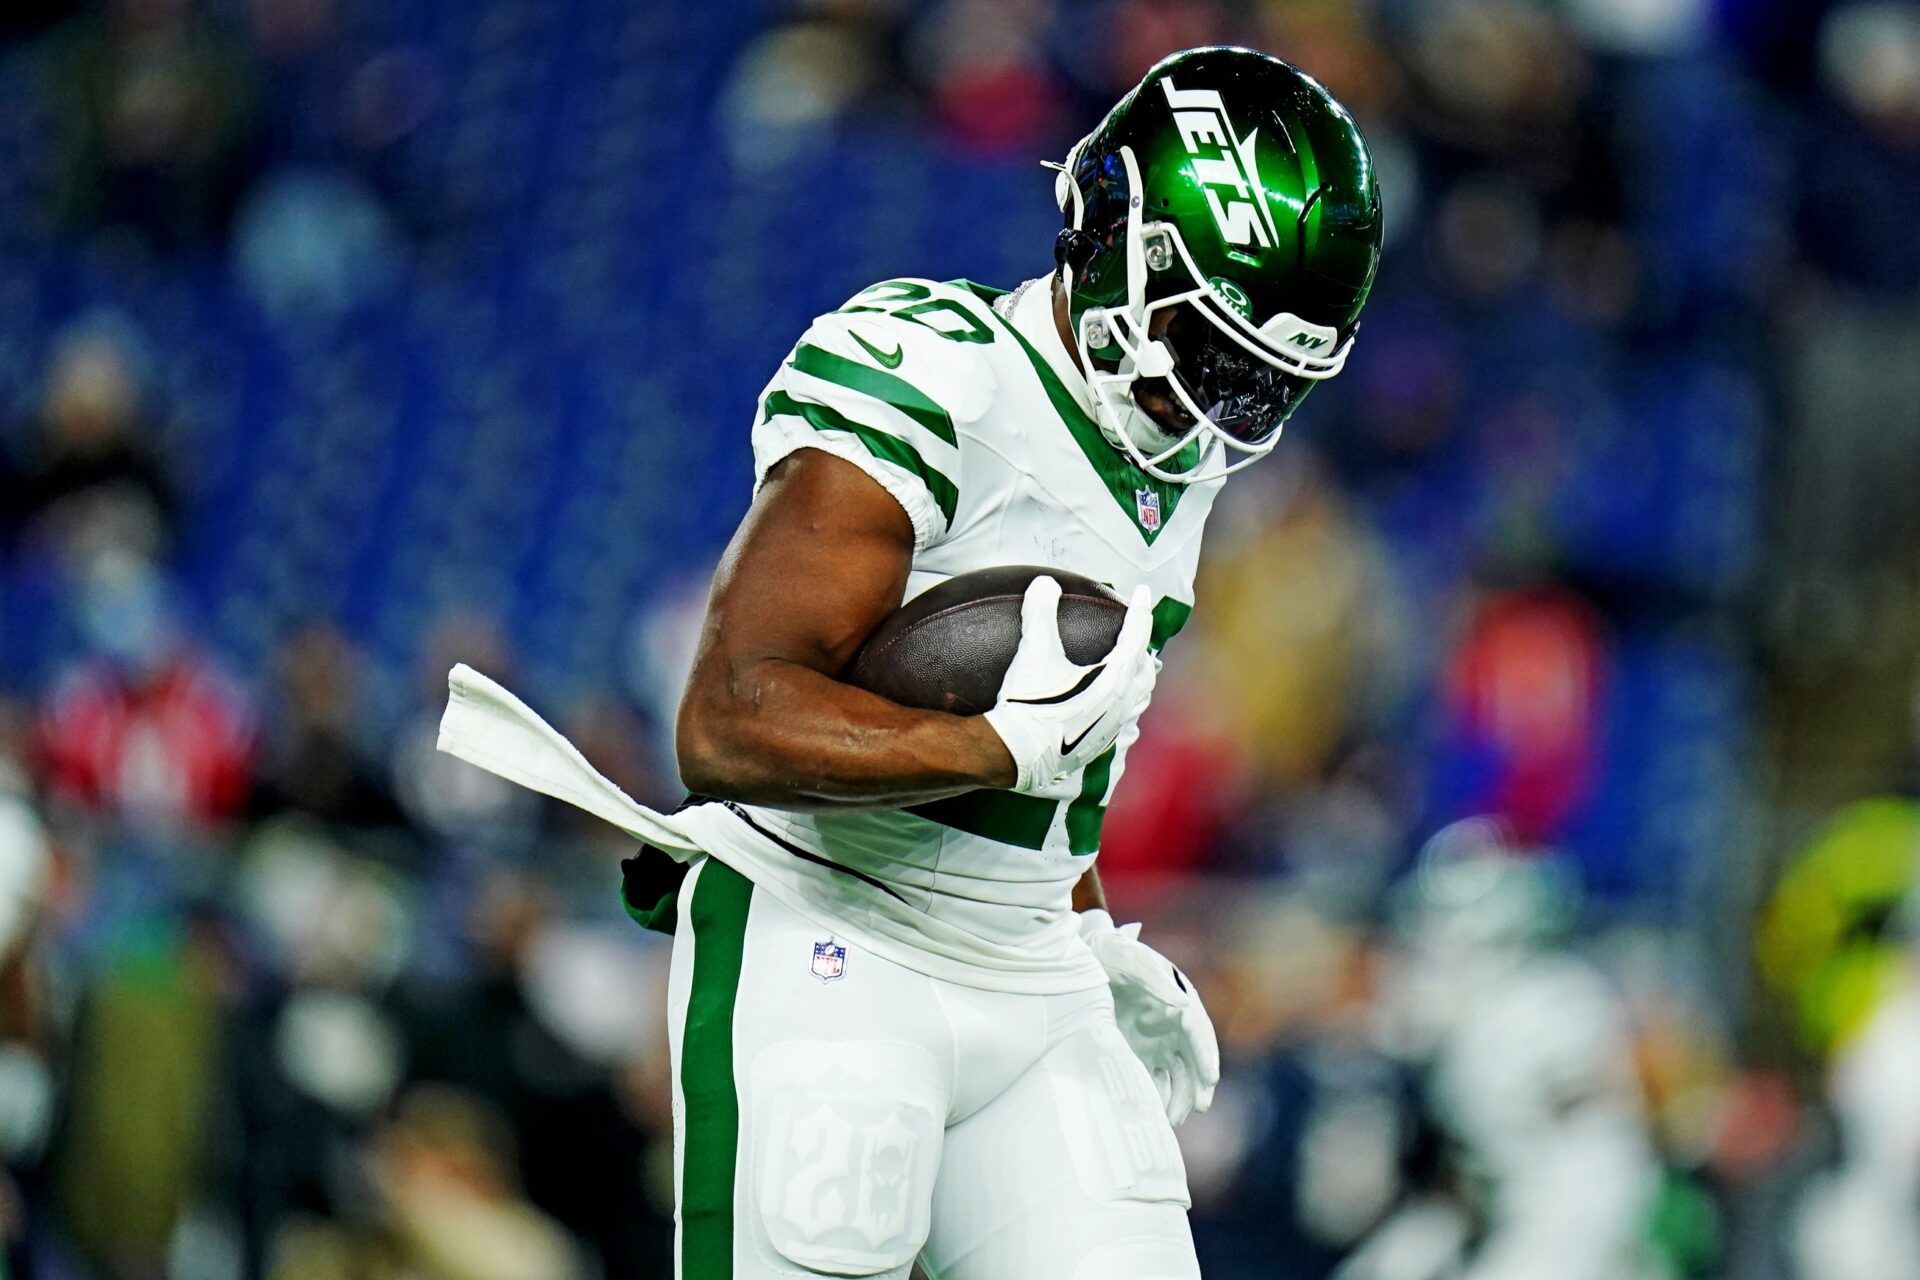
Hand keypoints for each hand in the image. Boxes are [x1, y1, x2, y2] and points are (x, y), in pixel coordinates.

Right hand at [982, 577, 1155, 792]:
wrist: (1017, 755)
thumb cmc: (1029, 704)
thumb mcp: (1033, 653)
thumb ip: (1040, 613)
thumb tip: (1045, 583)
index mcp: (1114, 679)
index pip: (1136, 636)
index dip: (1140, 609)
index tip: (1141, 591)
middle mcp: (1121, 704)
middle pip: (1144, 668)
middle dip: (1142, 646)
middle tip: (1133, 630)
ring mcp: (1112, 728)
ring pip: (1138, 698)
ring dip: (1137, 678)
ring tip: (1129, 667)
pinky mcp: (1099, 745)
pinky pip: (1123, 719)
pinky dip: (1123, 702)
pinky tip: (1109, 704)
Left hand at [1077, 908, 1218, 1126]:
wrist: (1085, 959)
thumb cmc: (1112, 953)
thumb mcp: (1130, 957)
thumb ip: (1154, 978)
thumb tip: (1183, 1003)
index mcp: (1179, 1000)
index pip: (1198, 1031)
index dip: (1206, 1054)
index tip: (1211, 1077)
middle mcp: (1173, 1025)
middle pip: (1193, 1060)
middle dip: (1198, 1085)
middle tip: (1200, 1107)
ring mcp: (1157, 1041)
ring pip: (1176, 1076)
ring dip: (1179, 1097)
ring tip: (1173, 1120)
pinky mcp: (1139, 1053)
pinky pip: (1153, 1079)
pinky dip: (1155, 1097)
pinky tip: (1152, 1114)